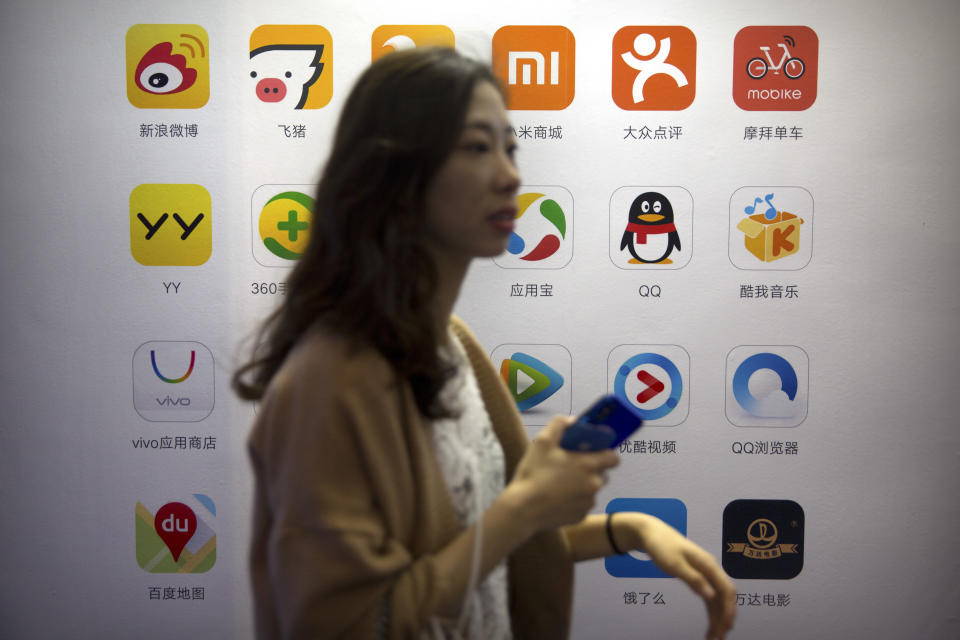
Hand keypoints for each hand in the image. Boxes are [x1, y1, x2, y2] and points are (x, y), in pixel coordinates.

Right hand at [509, 416, 619, 531]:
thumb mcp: (542, 441)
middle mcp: (594, 485)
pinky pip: (582, 505)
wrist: (523, 509)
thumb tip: (572, 421)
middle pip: (603, 474)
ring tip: (561, 484)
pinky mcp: (581, 517)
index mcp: (589, 465)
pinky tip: (557, 499)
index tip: (592, 452)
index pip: (614, 458)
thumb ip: (559, 425)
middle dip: (592, 470)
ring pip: (592, 490)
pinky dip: (575, 501)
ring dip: (583, 486)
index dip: (606, 453)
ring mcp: (588, 503)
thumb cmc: (534, 473)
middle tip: (572, 467)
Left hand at [625, 513, 735, 639]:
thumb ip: (693, 579)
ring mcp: (705, 573)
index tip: (726, 628)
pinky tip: (709, 623)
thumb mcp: (675, 564)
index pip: (726, 590)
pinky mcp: (697, 576)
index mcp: (708, 565)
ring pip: (717, 599)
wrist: (650, 533)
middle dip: (724, 618)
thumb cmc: (662, 546)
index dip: (729, 610)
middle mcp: (710, 569)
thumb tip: (711, 596)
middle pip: (724, 597)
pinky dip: (710, 611)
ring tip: (713, 636)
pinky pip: (709, 596)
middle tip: (718, 638)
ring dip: (718, 617)